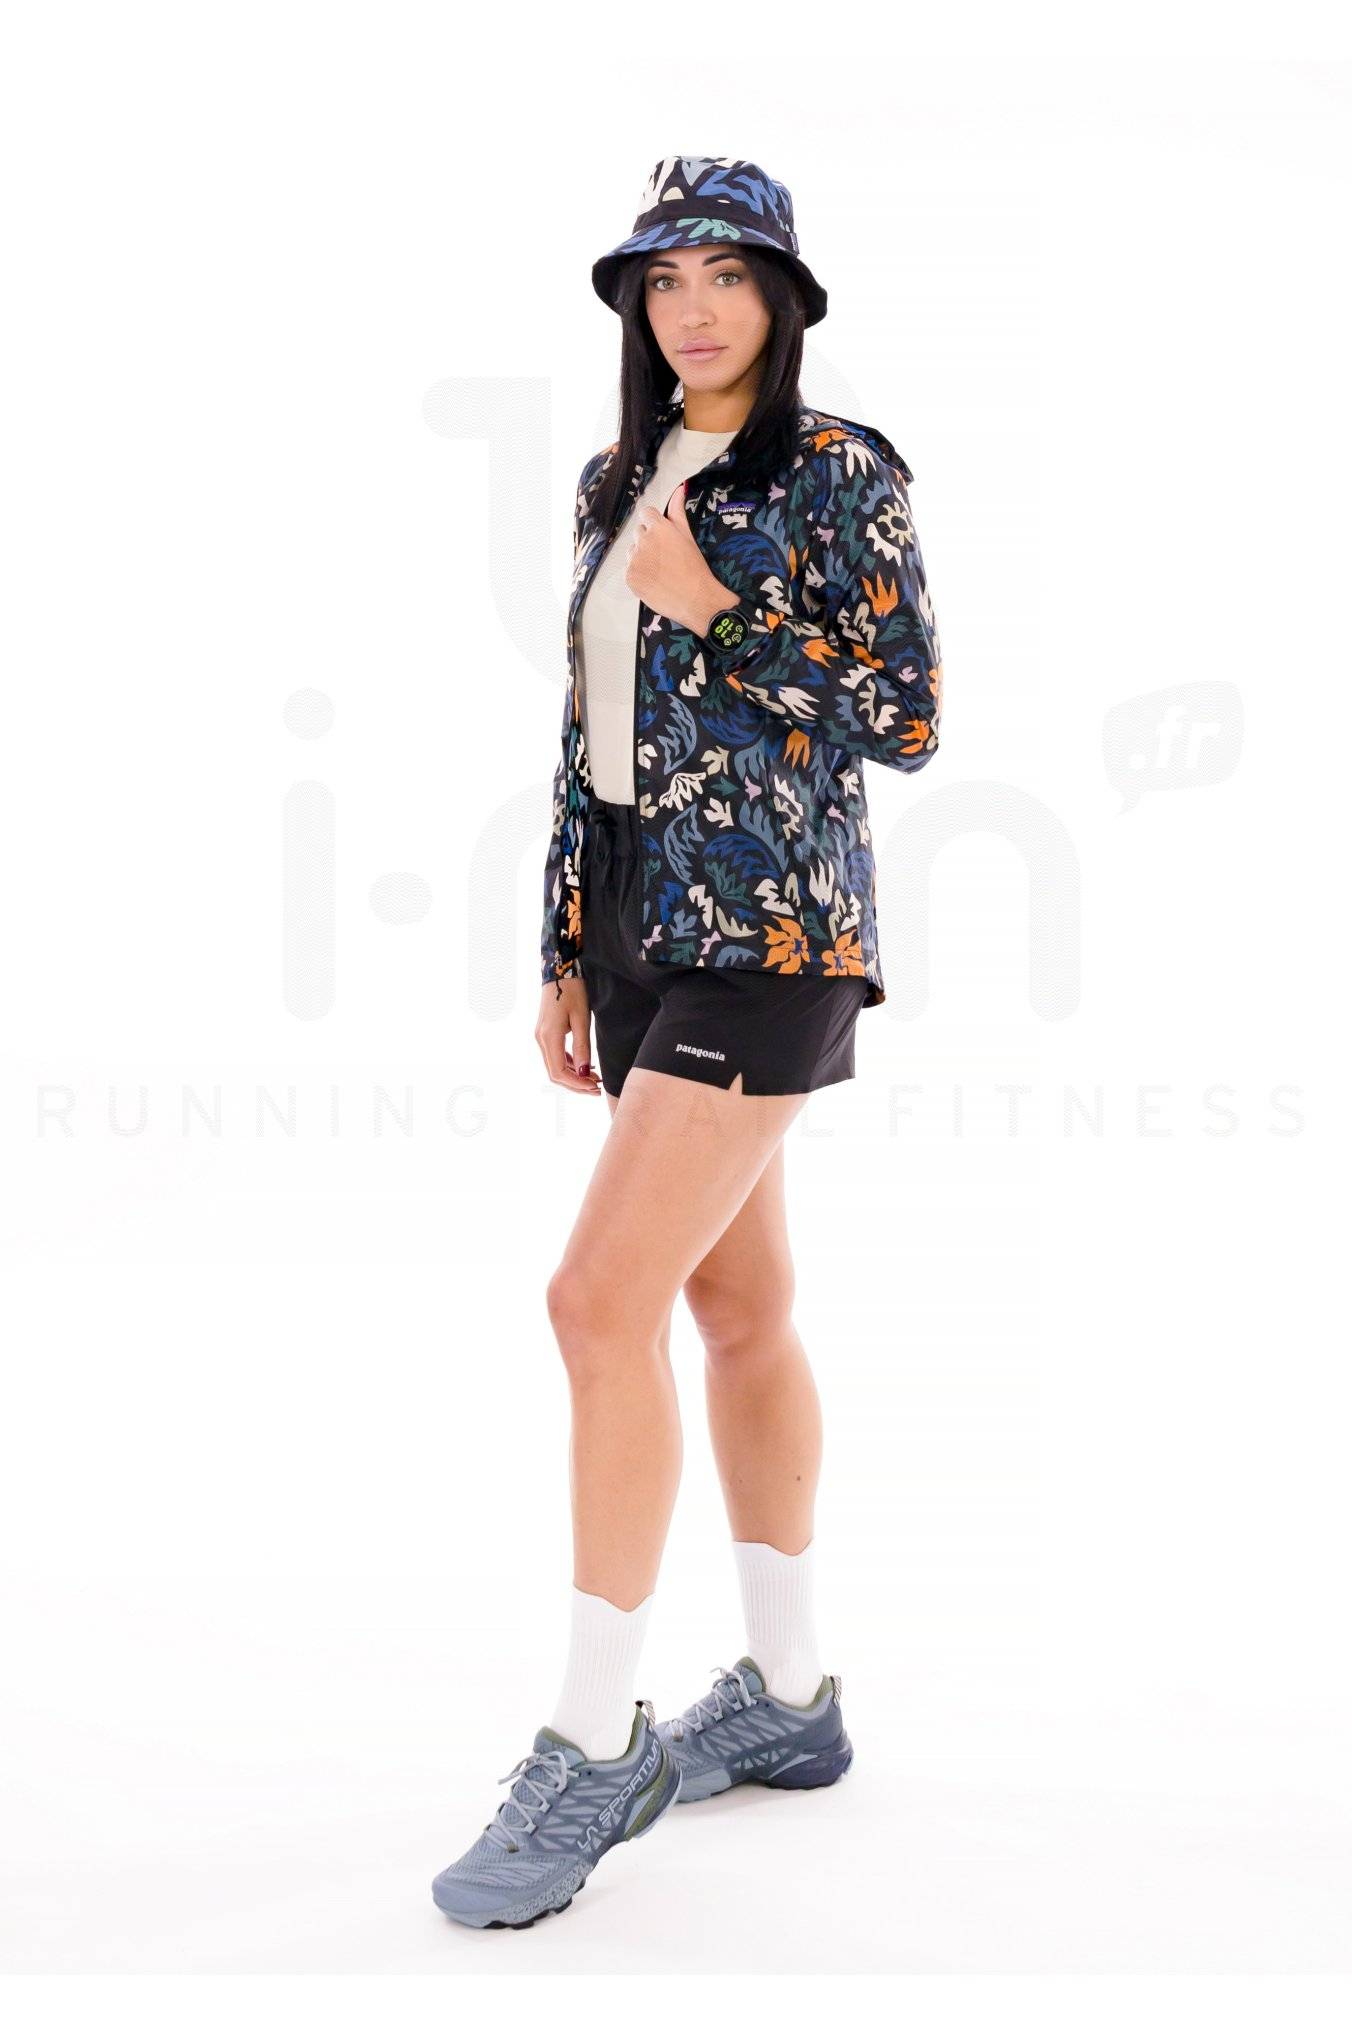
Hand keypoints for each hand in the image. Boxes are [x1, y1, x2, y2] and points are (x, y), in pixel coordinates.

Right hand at [536, 976, 602, 1094]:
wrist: (559, 971)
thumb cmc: (572, 991)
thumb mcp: (581, 1019)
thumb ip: (582, 1048)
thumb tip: (585, 1074)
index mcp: (549, 1036)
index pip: (559, 1072)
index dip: (577, 1084)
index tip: (595, 1087)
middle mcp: (541, 1040)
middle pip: (555, 1074)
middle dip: (576, 1085)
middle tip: (597, 1089)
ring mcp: (541, 1037)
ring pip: (555, 1067)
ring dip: (574, 1077)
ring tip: (595, 1080)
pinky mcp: (545, 1034)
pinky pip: (555, 1057)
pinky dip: (570, 1066)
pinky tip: (586, 1067)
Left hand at [624, 479, 734, 635]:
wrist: (696, 599)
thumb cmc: (695, 567)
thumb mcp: (688, 536)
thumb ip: (678, 512)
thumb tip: (680, 489)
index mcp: (658, 528)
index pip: (646, 514)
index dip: (654, 525)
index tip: (663, 538)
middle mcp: (643, 540)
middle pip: (638, 533)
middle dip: (648, 541)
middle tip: (665, 557)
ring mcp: (634, 559)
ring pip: (632, 551)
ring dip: (641, 557)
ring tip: (659, 570)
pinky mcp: (629, 577)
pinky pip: (629, 570)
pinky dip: (639, 574)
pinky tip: (653, 581)